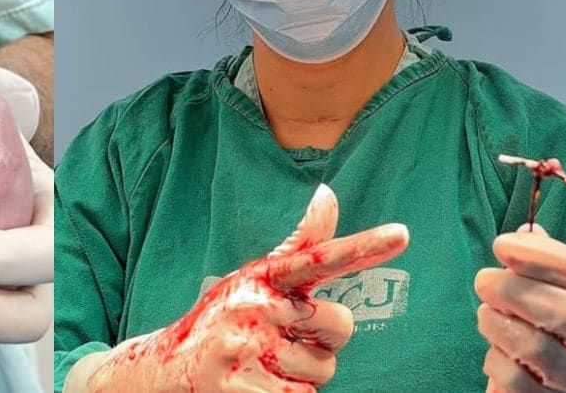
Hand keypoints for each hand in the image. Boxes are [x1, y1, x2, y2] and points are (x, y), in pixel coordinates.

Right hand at [71, 185, 408, 392]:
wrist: (162, 370)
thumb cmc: (222, 321)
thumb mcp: (254, 280)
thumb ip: (300, 246)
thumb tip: (328, 192)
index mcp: (261, 277)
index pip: (318, 257)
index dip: (363, 246)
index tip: (404, 233)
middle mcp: (254, 305)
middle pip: (340, 325)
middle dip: (323, 342)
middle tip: (283, 341)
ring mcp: (246, 348)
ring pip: (323, 370)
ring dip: (301, 375)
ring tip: (262, 367)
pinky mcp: (242, 388)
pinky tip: (255, 388)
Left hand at [475, 224, 565, 391]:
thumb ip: (553, 266)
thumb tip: (525, 234)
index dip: (549, 259)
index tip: (504, 245)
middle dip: (513, 290)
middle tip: (485, 281)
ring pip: (536, 348)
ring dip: (496, 322)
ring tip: (487, 314)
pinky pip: (515, 381)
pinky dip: (494, 358)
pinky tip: (497, 350)